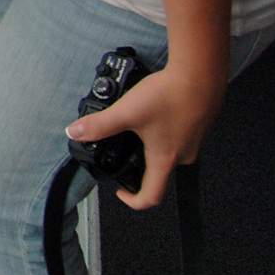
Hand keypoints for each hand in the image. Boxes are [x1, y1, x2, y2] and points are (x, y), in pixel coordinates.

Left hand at [64, 63, 224, 210]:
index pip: (152, 197)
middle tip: (121, 149)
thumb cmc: (168, 96)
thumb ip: (100, 125)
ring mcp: (194, 142)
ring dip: (150, 145)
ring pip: (169, 153)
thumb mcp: (127, 111)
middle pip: (159, 173)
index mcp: (165, 160)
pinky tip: (154, 112)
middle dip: (138, 165)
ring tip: (135, 128)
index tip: (119, 190)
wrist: (200, 74)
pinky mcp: (198, 126)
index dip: (133, 200)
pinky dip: (163, 131)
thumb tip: (74, 132)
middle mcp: (183, 156)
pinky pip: (178, 137)